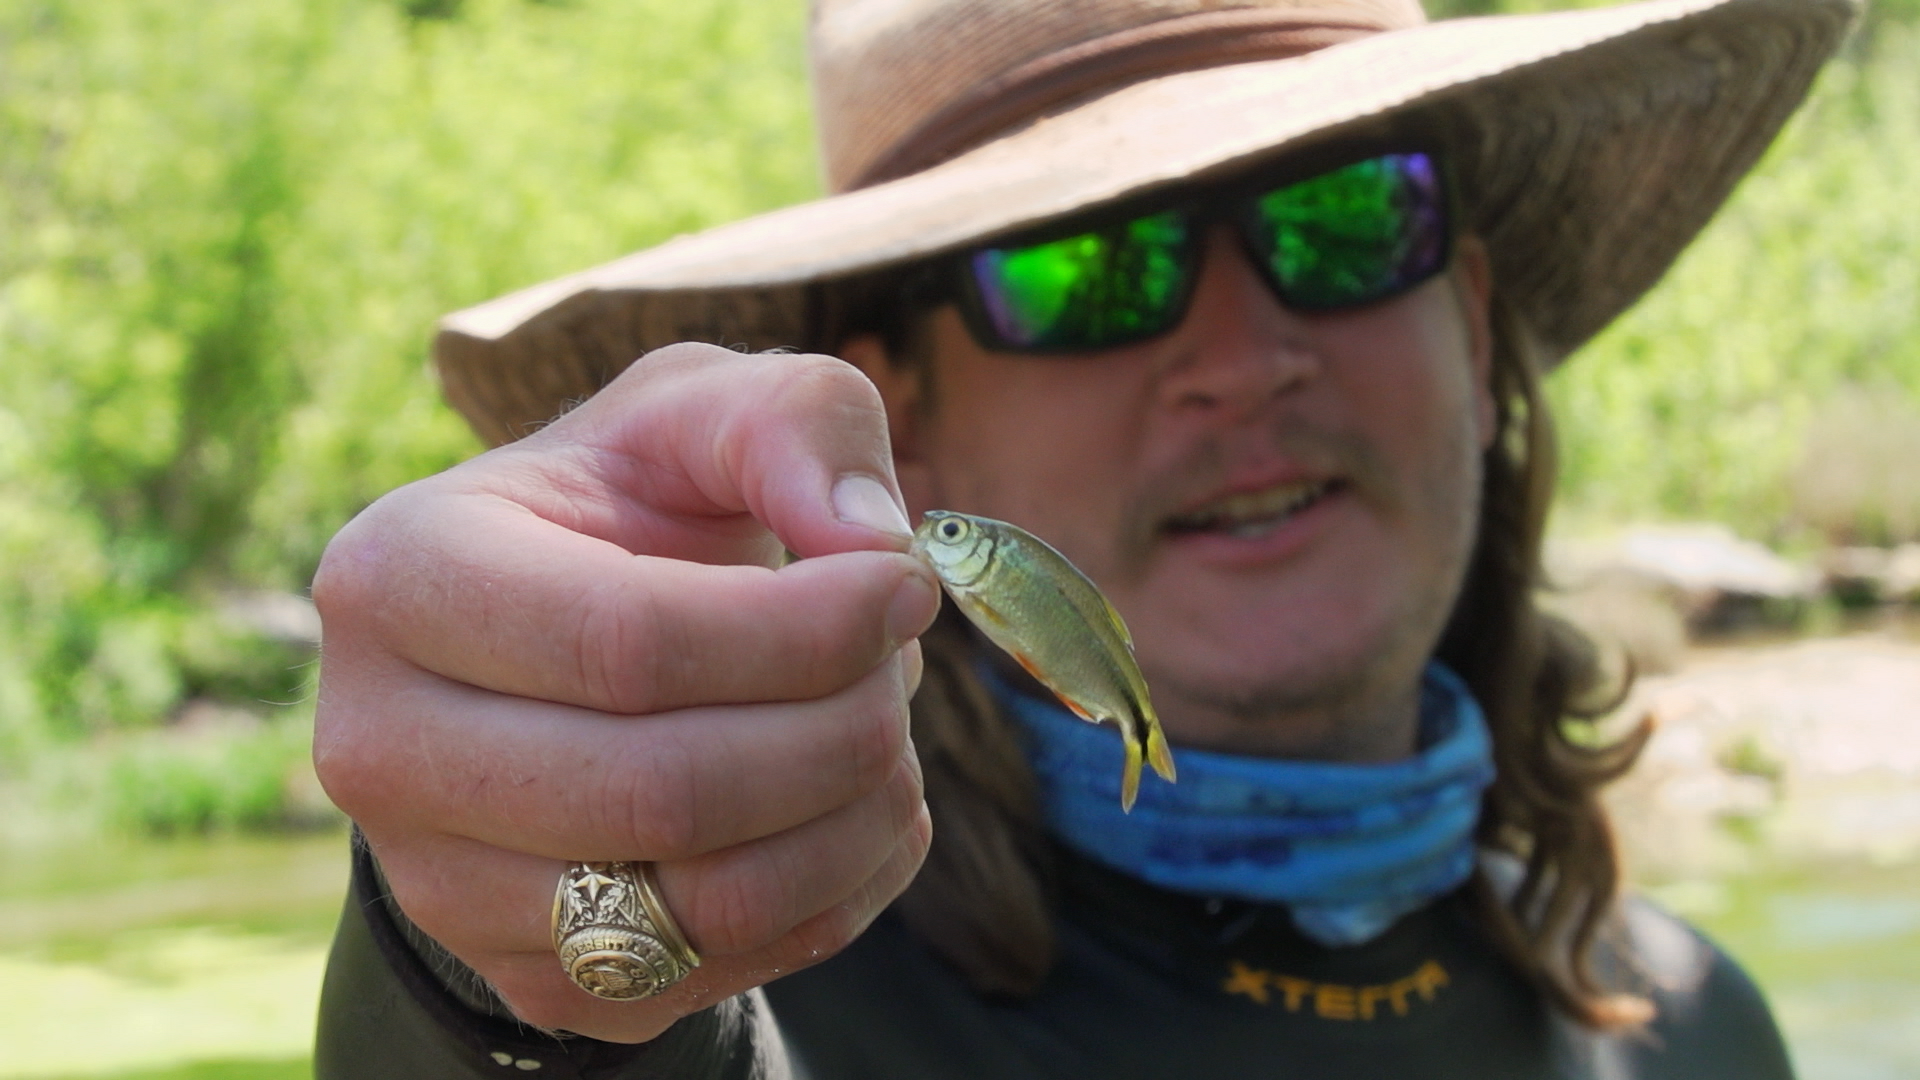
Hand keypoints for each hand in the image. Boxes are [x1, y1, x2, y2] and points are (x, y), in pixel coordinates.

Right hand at [312, 343, 939, 1041]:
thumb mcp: (704, 408)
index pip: (624, 642)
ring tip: (886, 727)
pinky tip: (849, 802)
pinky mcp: (534, 979)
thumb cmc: (632, 509)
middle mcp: (383, 749)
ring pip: (705, 904)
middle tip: (904, 666)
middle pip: (666, 792)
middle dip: (839, 730)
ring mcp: (443, 887)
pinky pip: (725, 972)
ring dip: (853, 816)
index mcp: (401, 579)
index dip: (805, 628)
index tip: (903, 588)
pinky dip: (838, 889)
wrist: (560, 644)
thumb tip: (873, 547)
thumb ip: (798, 422)